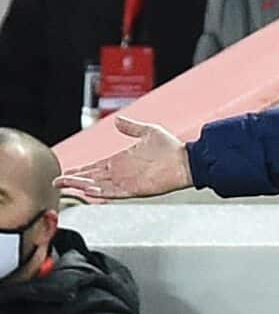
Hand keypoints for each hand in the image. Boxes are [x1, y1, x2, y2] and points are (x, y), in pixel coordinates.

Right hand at [55, 116, 193, 199]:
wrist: (187, 160)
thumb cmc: (172, 147)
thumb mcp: (148, 132)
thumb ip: (131, 127)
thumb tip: (118, 120)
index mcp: (121, 161)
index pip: (94, 167)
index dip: (79, 170)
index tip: (64, 172)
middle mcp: (121, 173)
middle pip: (91, 178)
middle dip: (73, 180)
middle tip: (57, 182)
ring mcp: (127, 182)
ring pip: (98, 186)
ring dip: (82, 185)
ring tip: (67, 185)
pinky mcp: (135, 189)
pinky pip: (114, 192)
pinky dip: (101, 192)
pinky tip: (89, 190)